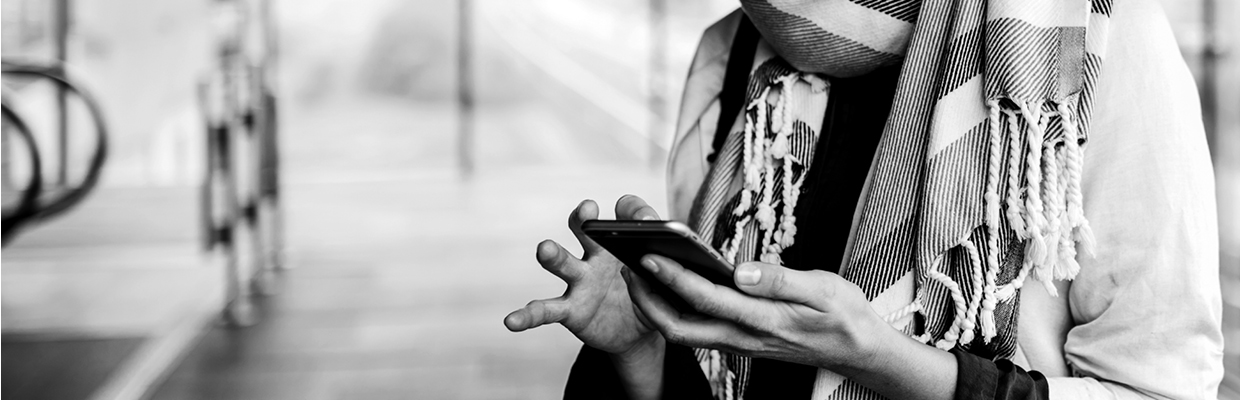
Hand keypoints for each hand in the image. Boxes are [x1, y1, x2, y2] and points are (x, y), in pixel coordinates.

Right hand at [504, 195, 664, 357]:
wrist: (639, 334)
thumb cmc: (649, 294)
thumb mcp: (664, 275)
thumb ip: (662, 254)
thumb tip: (656, 230)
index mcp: (618, 243)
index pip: (621, 216)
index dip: (630, 212)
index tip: (637, 215)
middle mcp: (594, 256)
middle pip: (583, 231)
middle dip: (582, 220)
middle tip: (587, 210)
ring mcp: (579, 283)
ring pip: (563, 263)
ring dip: (554, 255)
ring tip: (545, 248)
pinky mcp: (571, 311)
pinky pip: (545, 311)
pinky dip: (526, 316)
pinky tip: (511, 321)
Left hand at [623, 255, 956, 399]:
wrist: (859, 351)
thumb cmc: (843, 316)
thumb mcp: (824, 289)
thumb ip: (781, 281)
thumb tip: (741, 272)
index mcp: (763, 321)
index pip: (707, 300)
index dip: (674, 279)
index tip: (648, 256)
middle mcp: (744, 337)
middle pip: (680, 327)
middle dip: (647, 300)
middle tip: (626, 265)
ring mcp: (739, 342)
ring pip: (684, 331)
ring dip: (655, 305)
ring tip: (636, 271)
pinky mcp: (740, 340)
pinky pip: (697, 328)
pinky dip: (673, 309)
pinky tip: (666, 285)